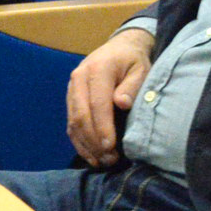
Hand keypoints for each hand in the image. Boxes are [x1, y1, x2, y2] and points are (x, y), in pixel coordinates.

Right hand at [64, 26, 154, 167]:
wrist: (120, 47)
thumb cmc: (134, 60)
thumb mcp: (141, 69)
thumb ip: (132, 86)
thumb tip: (121, 104)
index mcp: (97, 70)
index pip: (97, 103)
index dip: (102, 127)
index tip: (110, 146)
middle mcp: (78, 79)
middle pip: (81, 115)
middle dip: (94, 141)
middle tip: (109, 159)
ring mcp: (71, 89)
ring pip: (73, 122)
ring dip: (86, 145)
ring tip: (102, 162)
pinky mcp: (70, 98)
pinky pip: (70, 123)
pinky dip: (79, 141)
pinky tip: (91, 156)